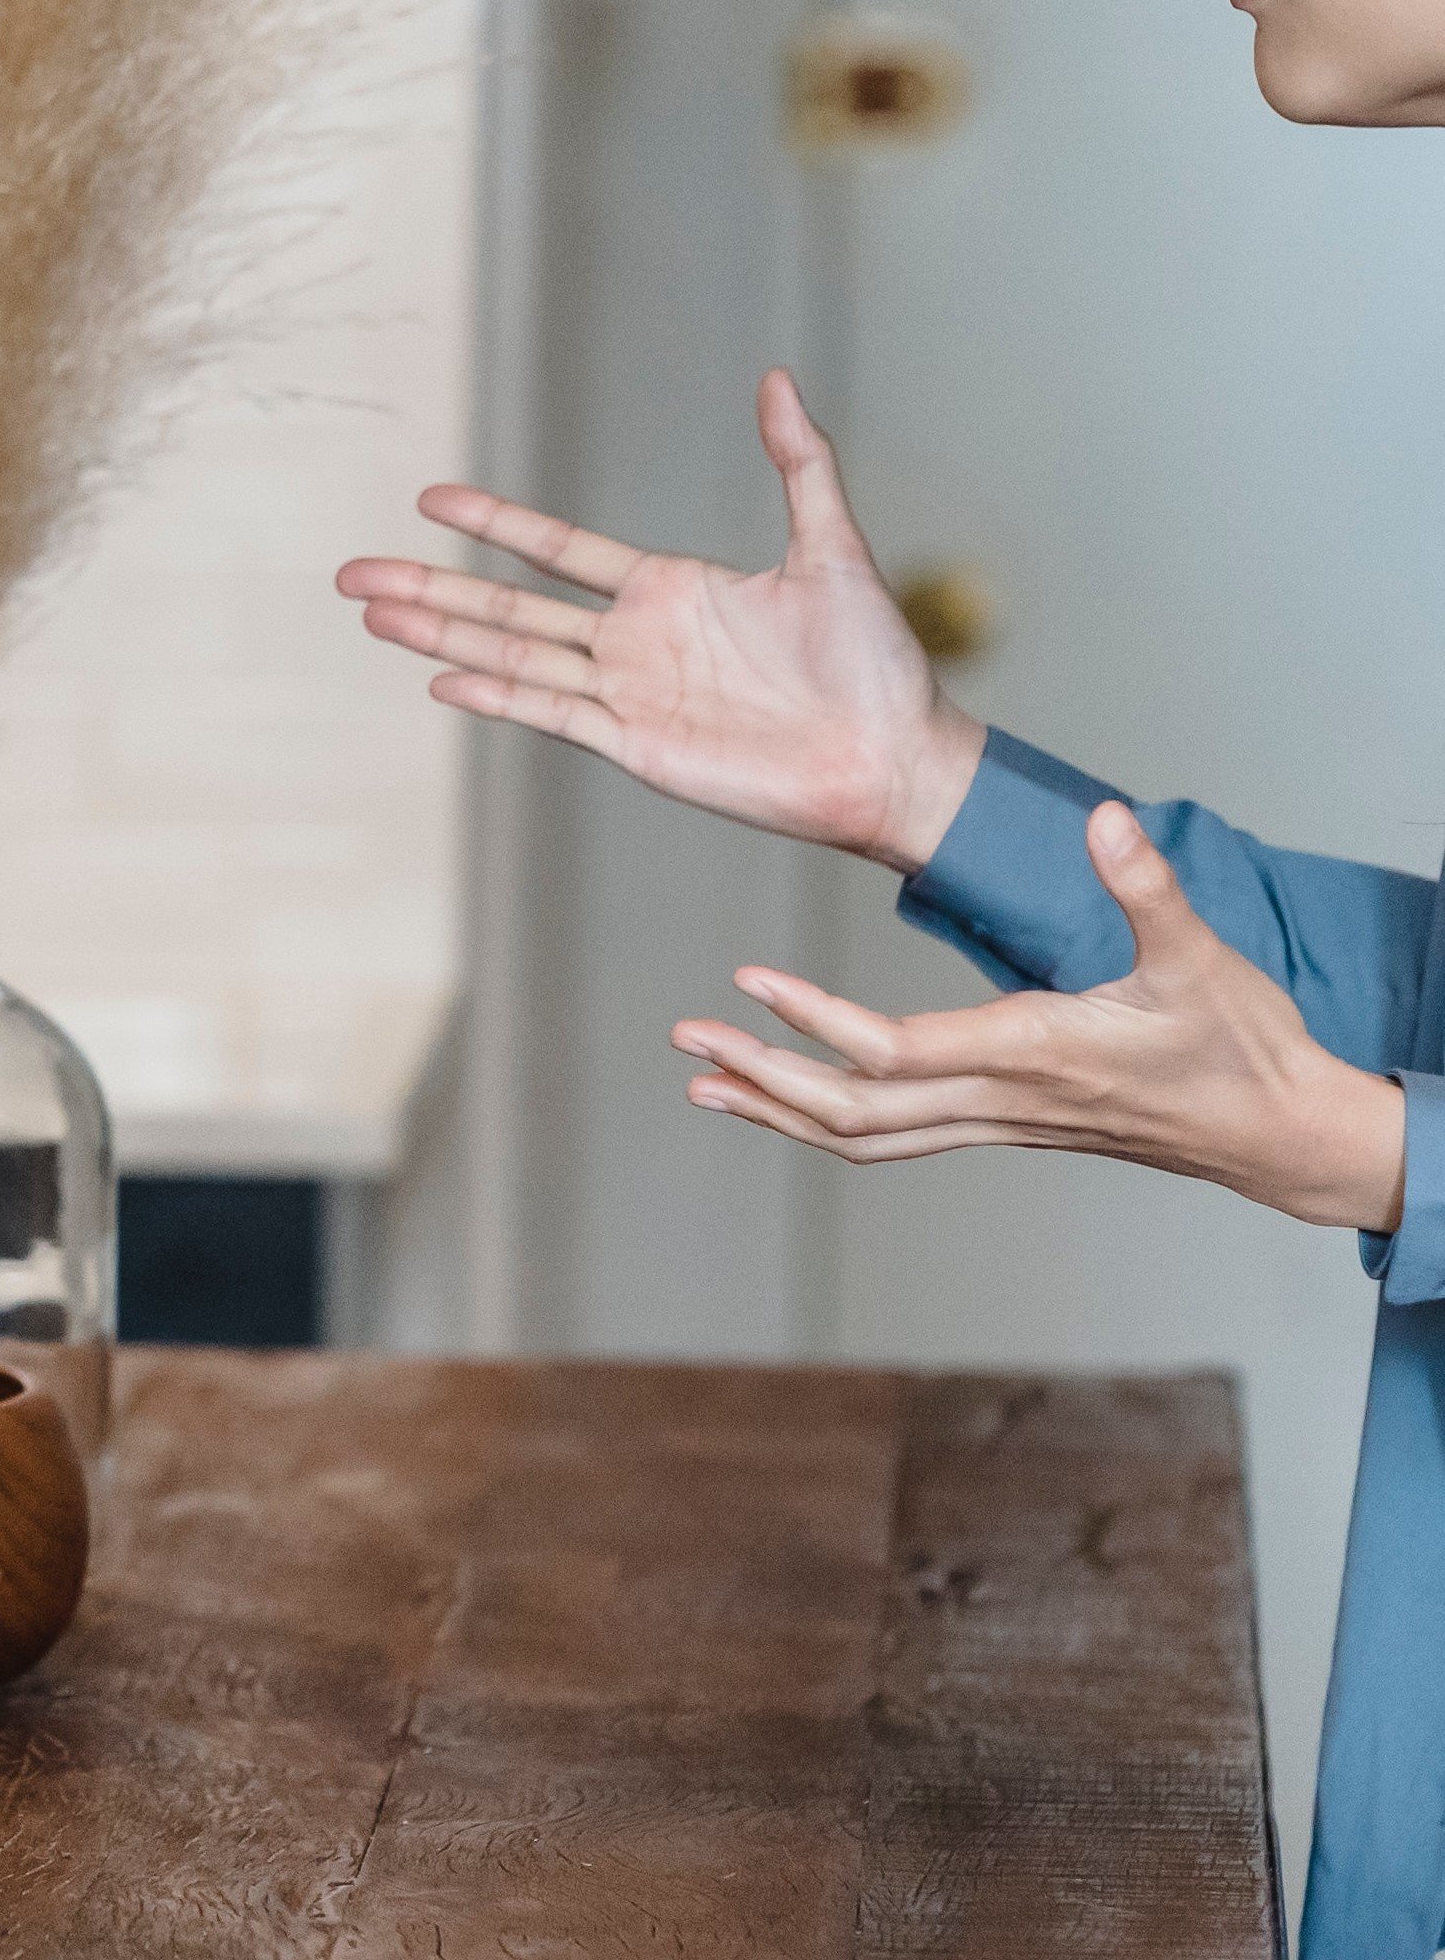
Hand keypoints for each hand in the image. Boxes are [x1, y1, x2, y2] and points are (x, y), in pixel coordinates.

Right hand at [335, 370, 986, 872]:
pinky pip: (551, 714)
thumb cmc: (874, 661)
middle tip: (354, 571)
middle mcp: (634, 642)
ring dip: (439, 634)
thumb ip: (799, 463)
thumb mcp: (833, 545)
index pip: (556, 551)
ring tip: (372, 614)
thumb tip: (777, 378)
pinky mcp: (635, 747)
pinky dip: (494, 696)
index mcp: (669, 590)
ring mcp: (627, 696)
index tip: (432, 500)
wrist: (890, 756)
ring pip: (510, 657)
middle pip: (508, 607)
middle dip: (429, 585)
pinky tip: (439, 676)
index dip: (495, 525)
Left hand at [672, 802, 1408, 1232]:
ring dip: (777, 1109)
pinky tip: (783, 1104)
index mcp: (1032, 1053)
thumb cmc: (1240, 1042)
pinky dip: (826, 1124)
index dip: (817, 1021)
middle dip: (761, 1074)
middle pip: (852, 1106)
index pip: (896, 1048)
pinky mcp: (998, 1127)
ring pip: (862, 1136)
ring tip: (702, 1084)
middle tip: (685, 1041)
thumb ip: (1147, 887)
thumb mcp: (1201, 955)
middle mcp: (998, 1100)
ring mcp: (993, 1123)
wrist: (1273, 1133)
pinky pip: (891, 1139)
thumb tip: (1106, 820)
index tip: (749, 983)